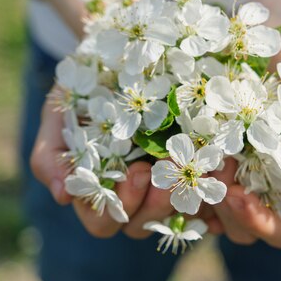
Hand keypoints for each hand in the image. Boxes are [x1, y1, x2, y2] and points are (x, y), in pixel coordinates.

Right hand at [29, 95, 220, 237]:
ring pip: (180, 215)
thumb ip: (52, 154)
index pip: (105, 222)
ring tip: (212, 164)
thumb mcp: (61, 112)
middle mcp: (133, 198)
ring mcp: (167, 190)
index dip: (121, 205)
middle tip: (173, 171)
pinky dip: (220, 188)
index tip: (138, 172)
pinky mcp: (199, 177)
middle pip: (143, 224)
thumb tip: (60, 195)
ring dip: (196, 196)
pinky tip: (229, 166)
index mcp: (100, 191)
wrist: (122, 55)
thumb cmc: (86, 88)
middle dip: (160, 202)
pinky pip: (212, 199)